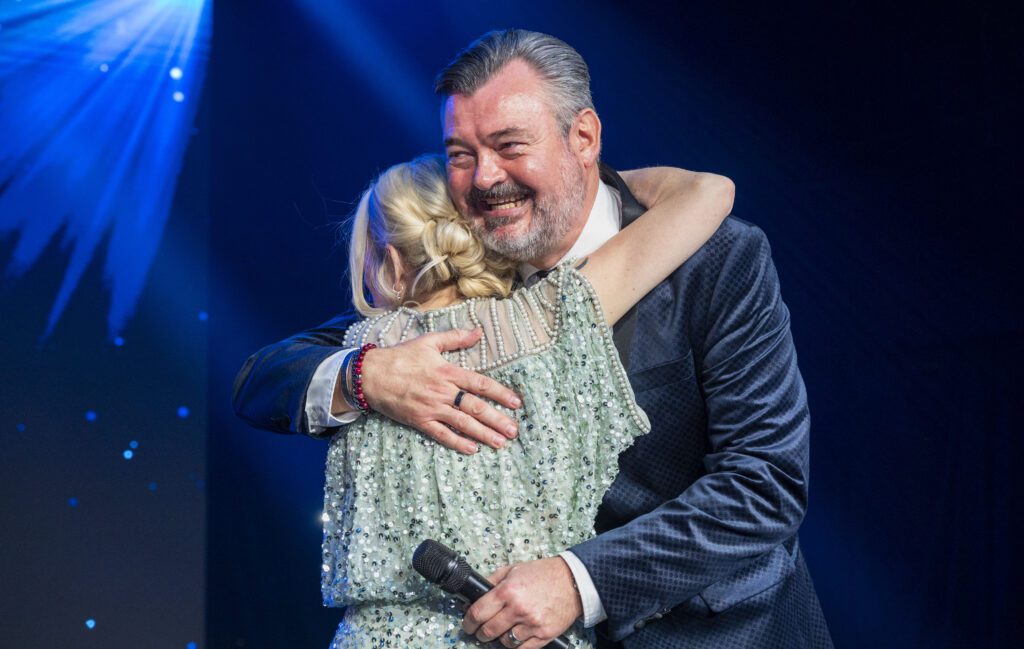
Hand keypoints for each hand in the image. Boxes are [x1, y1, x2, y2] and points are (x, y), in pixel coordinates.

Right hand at [360, 328, 521, 453]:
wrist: (370, 374)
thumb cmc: (401, 356)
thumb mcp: (429, 341)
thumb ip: (456, 337)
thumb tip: (478, 331)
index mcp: (447, 371)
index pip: (480, 383)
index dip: (500, 393)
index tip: (516, 402)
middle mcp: (442, 391)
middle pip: (475, 407)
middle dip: (497, 420)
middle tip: (513, 431)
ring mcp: (431, 408)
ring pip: (462, 423)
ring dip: (483, 434)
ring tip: (500, 443)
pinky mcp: (419, 421)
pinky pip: (442, 434)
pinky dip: (457, 442)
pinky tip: (472, 449)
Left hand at [463, 557, 582, 647]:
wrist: (572, 581)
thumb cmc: (543, 574)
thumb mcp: (514, 569)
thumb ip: (493, 580)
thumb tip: (476, 594)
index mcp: (507, 591)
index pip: (478, 613)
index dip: (468, 622)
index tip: (467, 625)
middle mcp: (517, 609)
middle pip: (488, 630)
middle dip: (480, 633)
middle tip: (480, 631)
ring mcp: (531, 624)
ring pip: (504, 642)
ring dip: (498, 640)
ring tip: (500, 633)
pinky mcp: (544, 635)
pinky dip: (515, 646)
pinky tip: (514, 638)